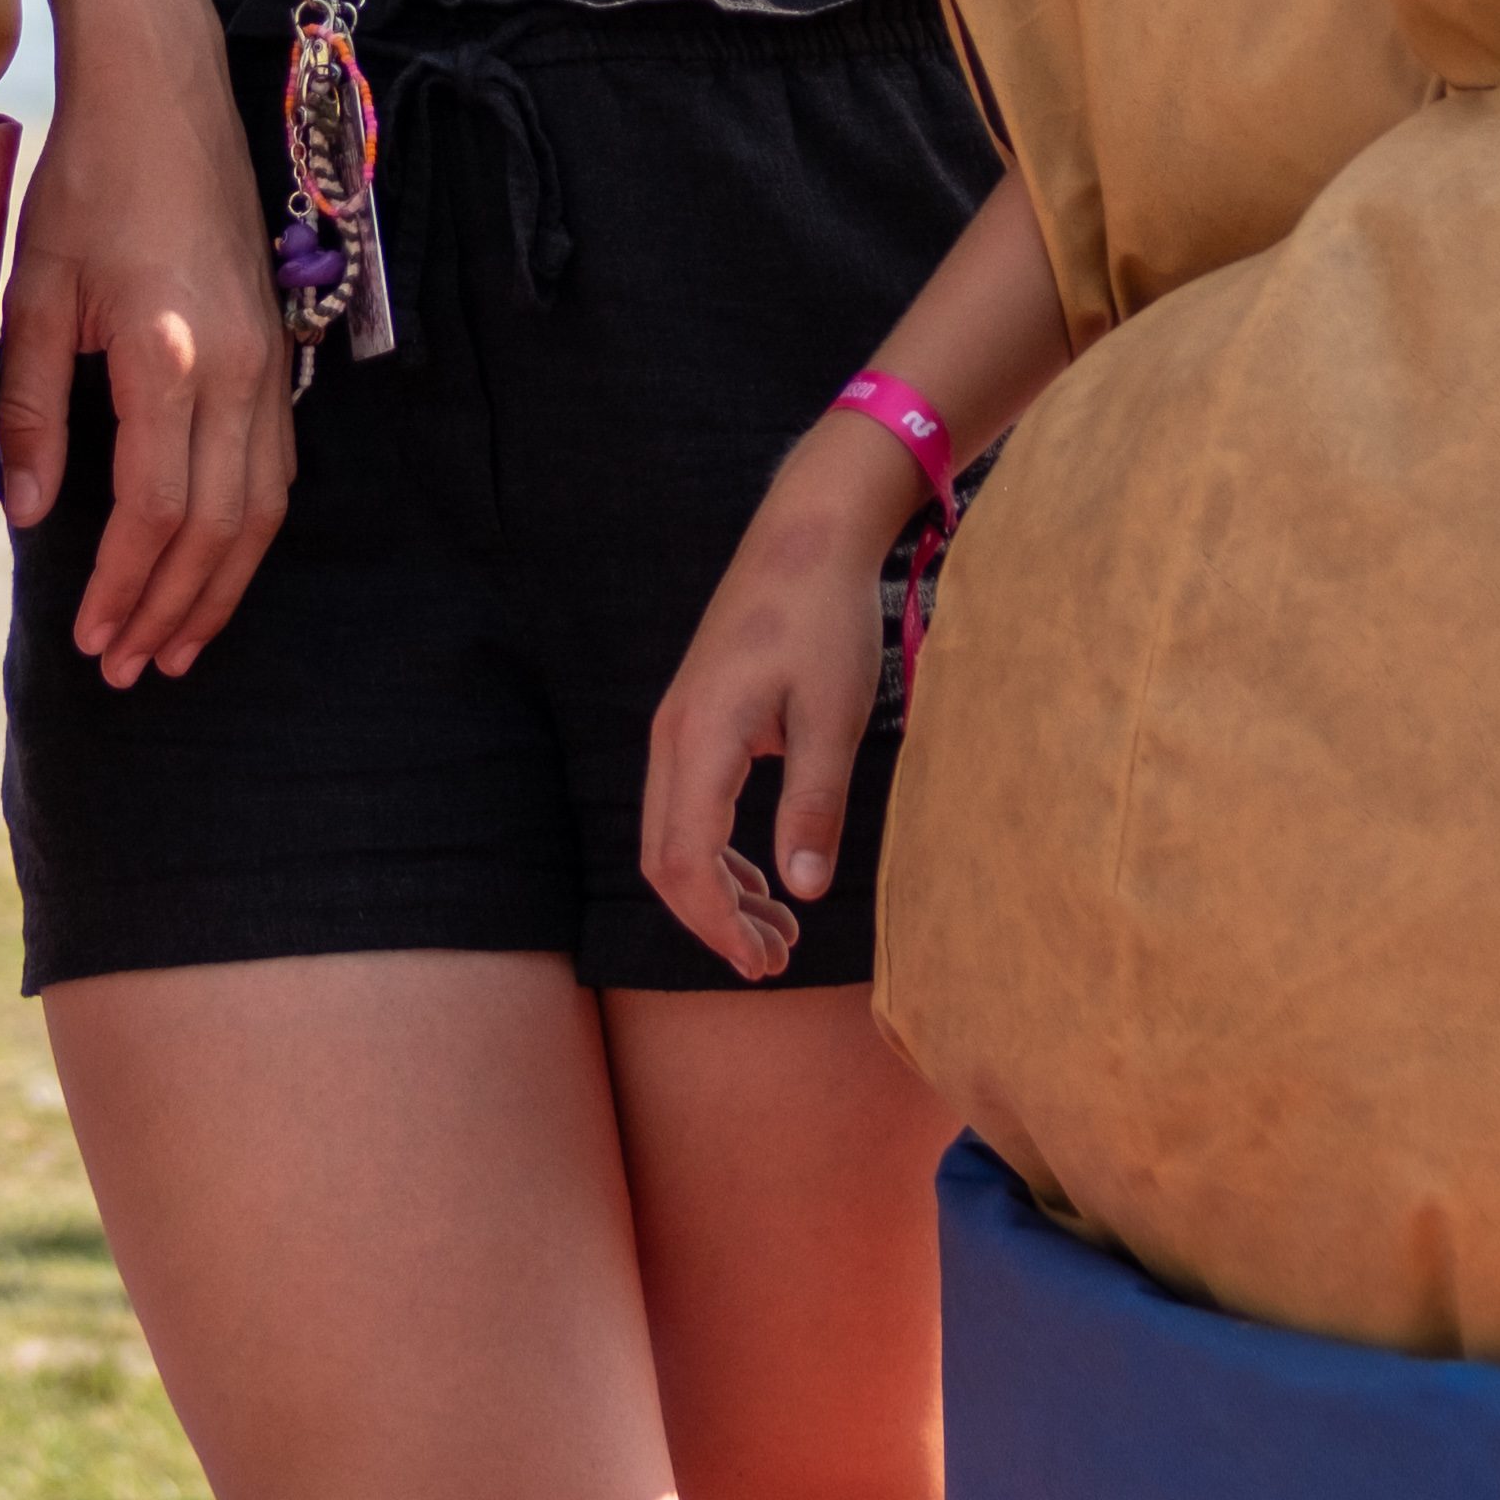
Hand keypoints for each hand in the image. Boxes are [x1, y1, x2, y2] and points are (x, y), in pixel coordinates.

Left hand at [0, 0, 283, 682]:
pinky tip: (216, 566)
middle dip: (173, 609)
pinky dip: (249, 534)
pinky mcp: (277, 348)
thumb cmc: (87, 183)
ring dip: (221, 588)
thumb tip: (26, 516)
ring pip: (264, 508)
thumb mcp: (32, 293)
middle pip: (220, 527)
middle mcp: (235, 365)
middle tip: (128, 670)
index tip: (89, 638)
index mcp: (167, 352)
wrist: (163, 94)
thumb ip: (27, 410)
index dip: (123, 585)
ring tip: (177, 646)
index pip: (154, 508)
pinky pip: (278, 467)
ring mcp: (267, 357)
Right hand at [637, 424, 925, 980]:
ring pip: (672, 836)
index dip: (717, 925)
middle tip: (772, 963)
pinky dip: (718, 853)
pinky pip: (688, 806)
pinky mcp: (697, 719)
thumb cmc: (825, 618)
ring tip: (778, 933)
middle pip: (664, 859)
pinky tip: (764, 877)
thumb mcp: (834, 717)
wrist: (809, 535)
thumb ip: (814, 804)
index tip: (764, 964)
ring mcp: (678, 726)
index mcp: (701, 739)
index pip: (685, 862)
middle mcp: (673, 737)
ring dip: (717, 891)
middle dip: (712, 920)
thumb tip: (802, 890)